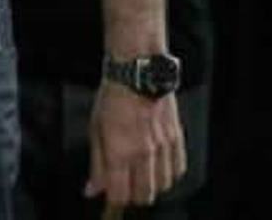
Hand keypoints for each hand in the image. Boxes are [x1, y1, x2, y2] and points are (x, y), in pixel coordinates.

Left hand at [86, 81, 184, 207]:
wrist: (137, 72)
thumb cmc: (113, 96)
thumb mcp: (95, 128)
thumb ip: (96, 162)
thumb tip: (93, 189)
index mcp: (120, 151)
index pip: (120, 195)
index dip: (113, 199)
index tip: (110, 194)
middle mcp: (144, 153)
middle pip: (144, 196)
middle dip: (132, 195)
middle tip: (124, 183)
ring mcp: (163, 147)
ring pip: (163, 186)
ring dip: (151, 184)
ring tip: (140, 172)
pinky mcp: (177, 139)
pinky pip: (178, 170)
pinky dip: (168, 173)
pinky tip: (157, 164)